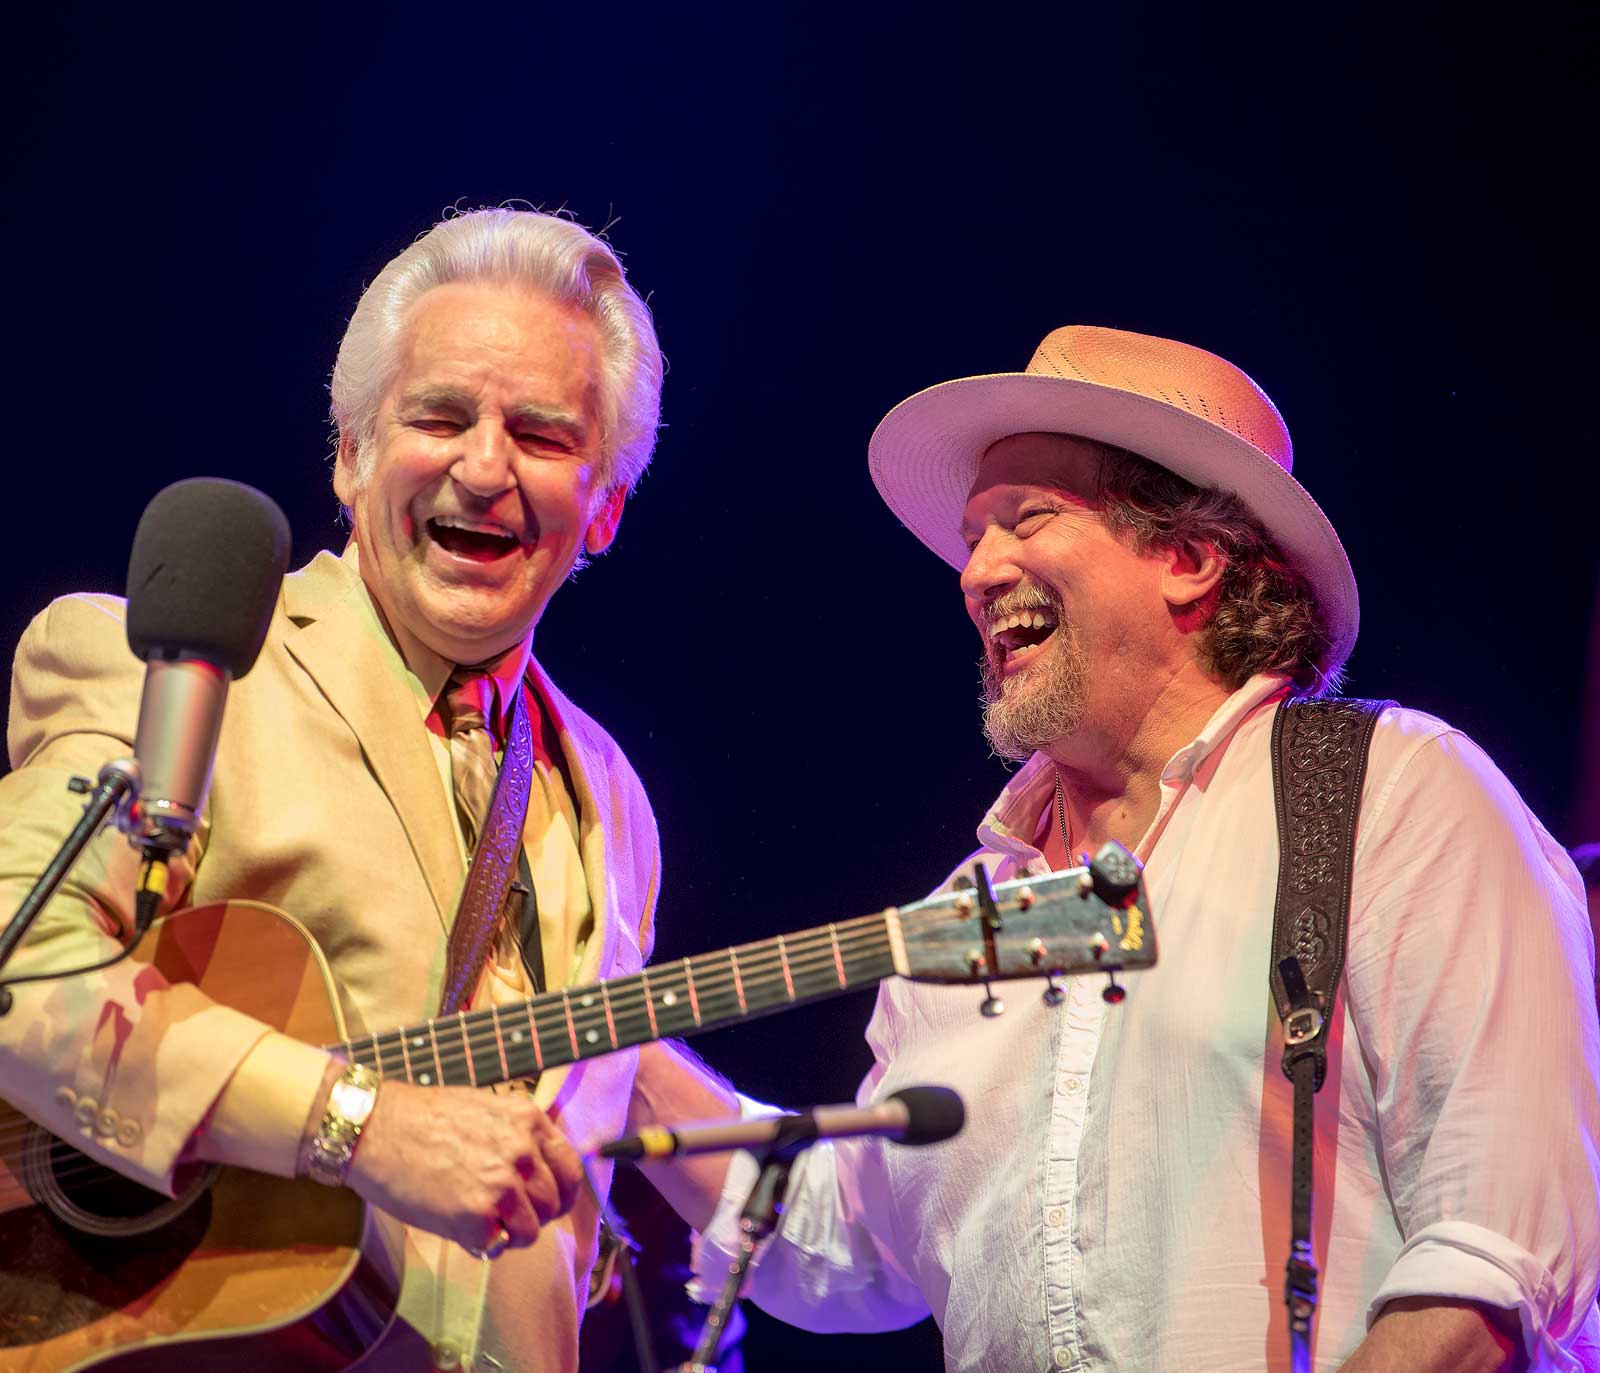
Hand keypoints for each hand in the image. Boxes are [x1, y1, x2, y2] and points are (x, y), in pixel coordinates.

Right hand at [344, 1082, 583, 1253]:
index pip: (570, 1168)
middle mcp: (523, 1151)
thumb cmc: (422, 1118)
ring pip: (532, 1230)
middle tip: (508, 1217)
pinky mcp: (477, 1216)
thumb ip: (517, 1136)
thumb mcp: (486, 1109)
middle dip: (535, 1215)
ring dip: (510, 1233)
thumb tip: (537, 1171)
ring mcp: (502, 1185)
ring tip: (483, 1222)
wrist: (375, 1129)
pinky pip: (497, 1246)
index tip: (553, 1204)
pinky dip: (483, 1244)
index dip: (564, 1192)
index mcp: (528, 1120)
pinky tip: (461, 1228)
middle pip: (554, 1203)